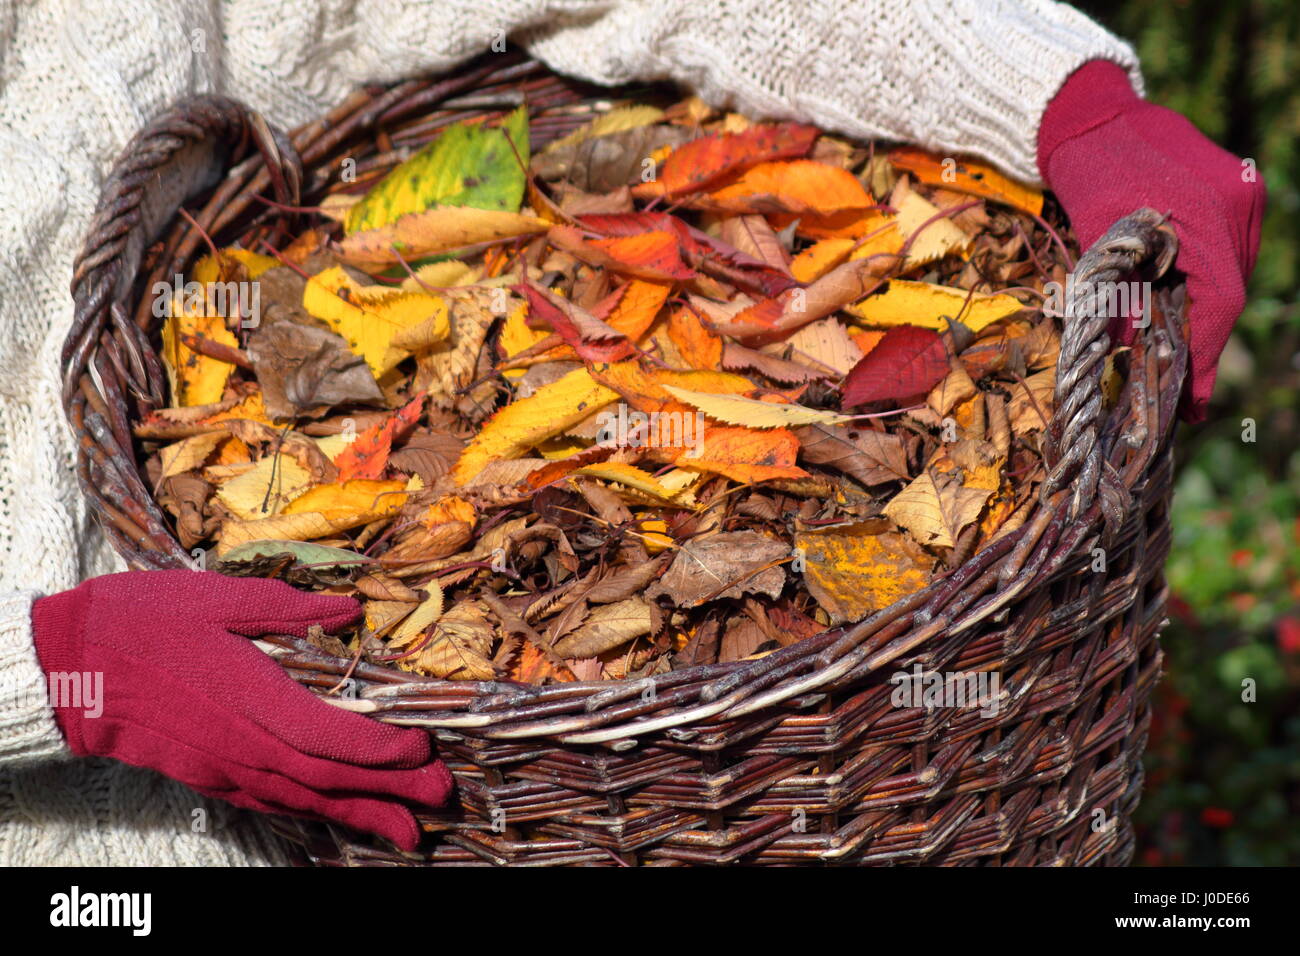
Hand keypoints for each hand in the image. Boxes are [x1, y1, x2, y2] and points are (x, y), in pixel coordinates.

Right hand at [30, 569, 451, 850]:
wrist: (69, 670)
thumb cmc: (144, 623)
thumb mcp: (216, 598)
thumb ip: (288, 608)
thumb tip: (351, 610)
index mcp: (249, 696)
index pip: (327, 736)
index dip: (379, 749)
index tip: (424, 750)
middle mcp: (242, 744)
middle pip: (327, 778)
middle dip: (390, 793)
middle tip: (442, 801)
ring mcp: (224, 767)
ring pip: (303, 801)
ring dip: (360, 816)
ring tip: (408, 834)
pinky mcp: (209, 777)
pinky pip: (270, 805)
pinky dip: (312, 814)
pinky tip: (337, 818)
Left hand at [1037, 59, 1265, 421]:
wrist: (1092, 112)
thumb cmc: (1086, 172)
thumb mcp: (1096, 238)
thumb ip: (1115, 293)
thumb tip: (1121, 354)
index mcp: (1206, 214)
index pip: (1218, 302)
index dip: (1205, 357)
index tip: (1191, 403)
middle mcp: (1236, 204)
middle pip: (1230, 293)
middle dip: (1204, 345)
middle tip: (1183, 393)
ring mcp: (1242, 195)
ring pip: (1232, 276)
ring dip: (1206, 318)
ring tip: (1181, 360)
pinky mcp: (1237, 191)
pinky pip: (1229, 253)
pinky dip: (1207, 285)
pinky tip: (1183, 310)